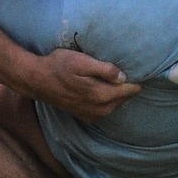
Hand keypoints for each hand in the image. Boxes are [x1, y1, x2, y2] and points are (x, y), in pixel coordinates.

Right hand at [22, 48, 140, 119]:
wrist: (38, 80)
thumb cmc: (59, 65)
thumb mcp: (81, 61)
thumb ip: (104, 70)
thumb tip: (123, 77)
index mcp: (101, 95)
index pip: (130, 90)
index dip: (135, 80)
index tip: (140, 70)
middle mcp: (100, 109)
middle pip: (124, 98)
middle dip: (127, 87)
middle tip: (128, 72)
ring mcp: (92, 115)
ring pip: (115, 105)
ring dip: (117, 94)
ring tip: (116, 80)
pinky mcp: (85, 116)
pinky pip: (104, 109)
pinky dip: (107, 100)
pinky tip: (102, 89)